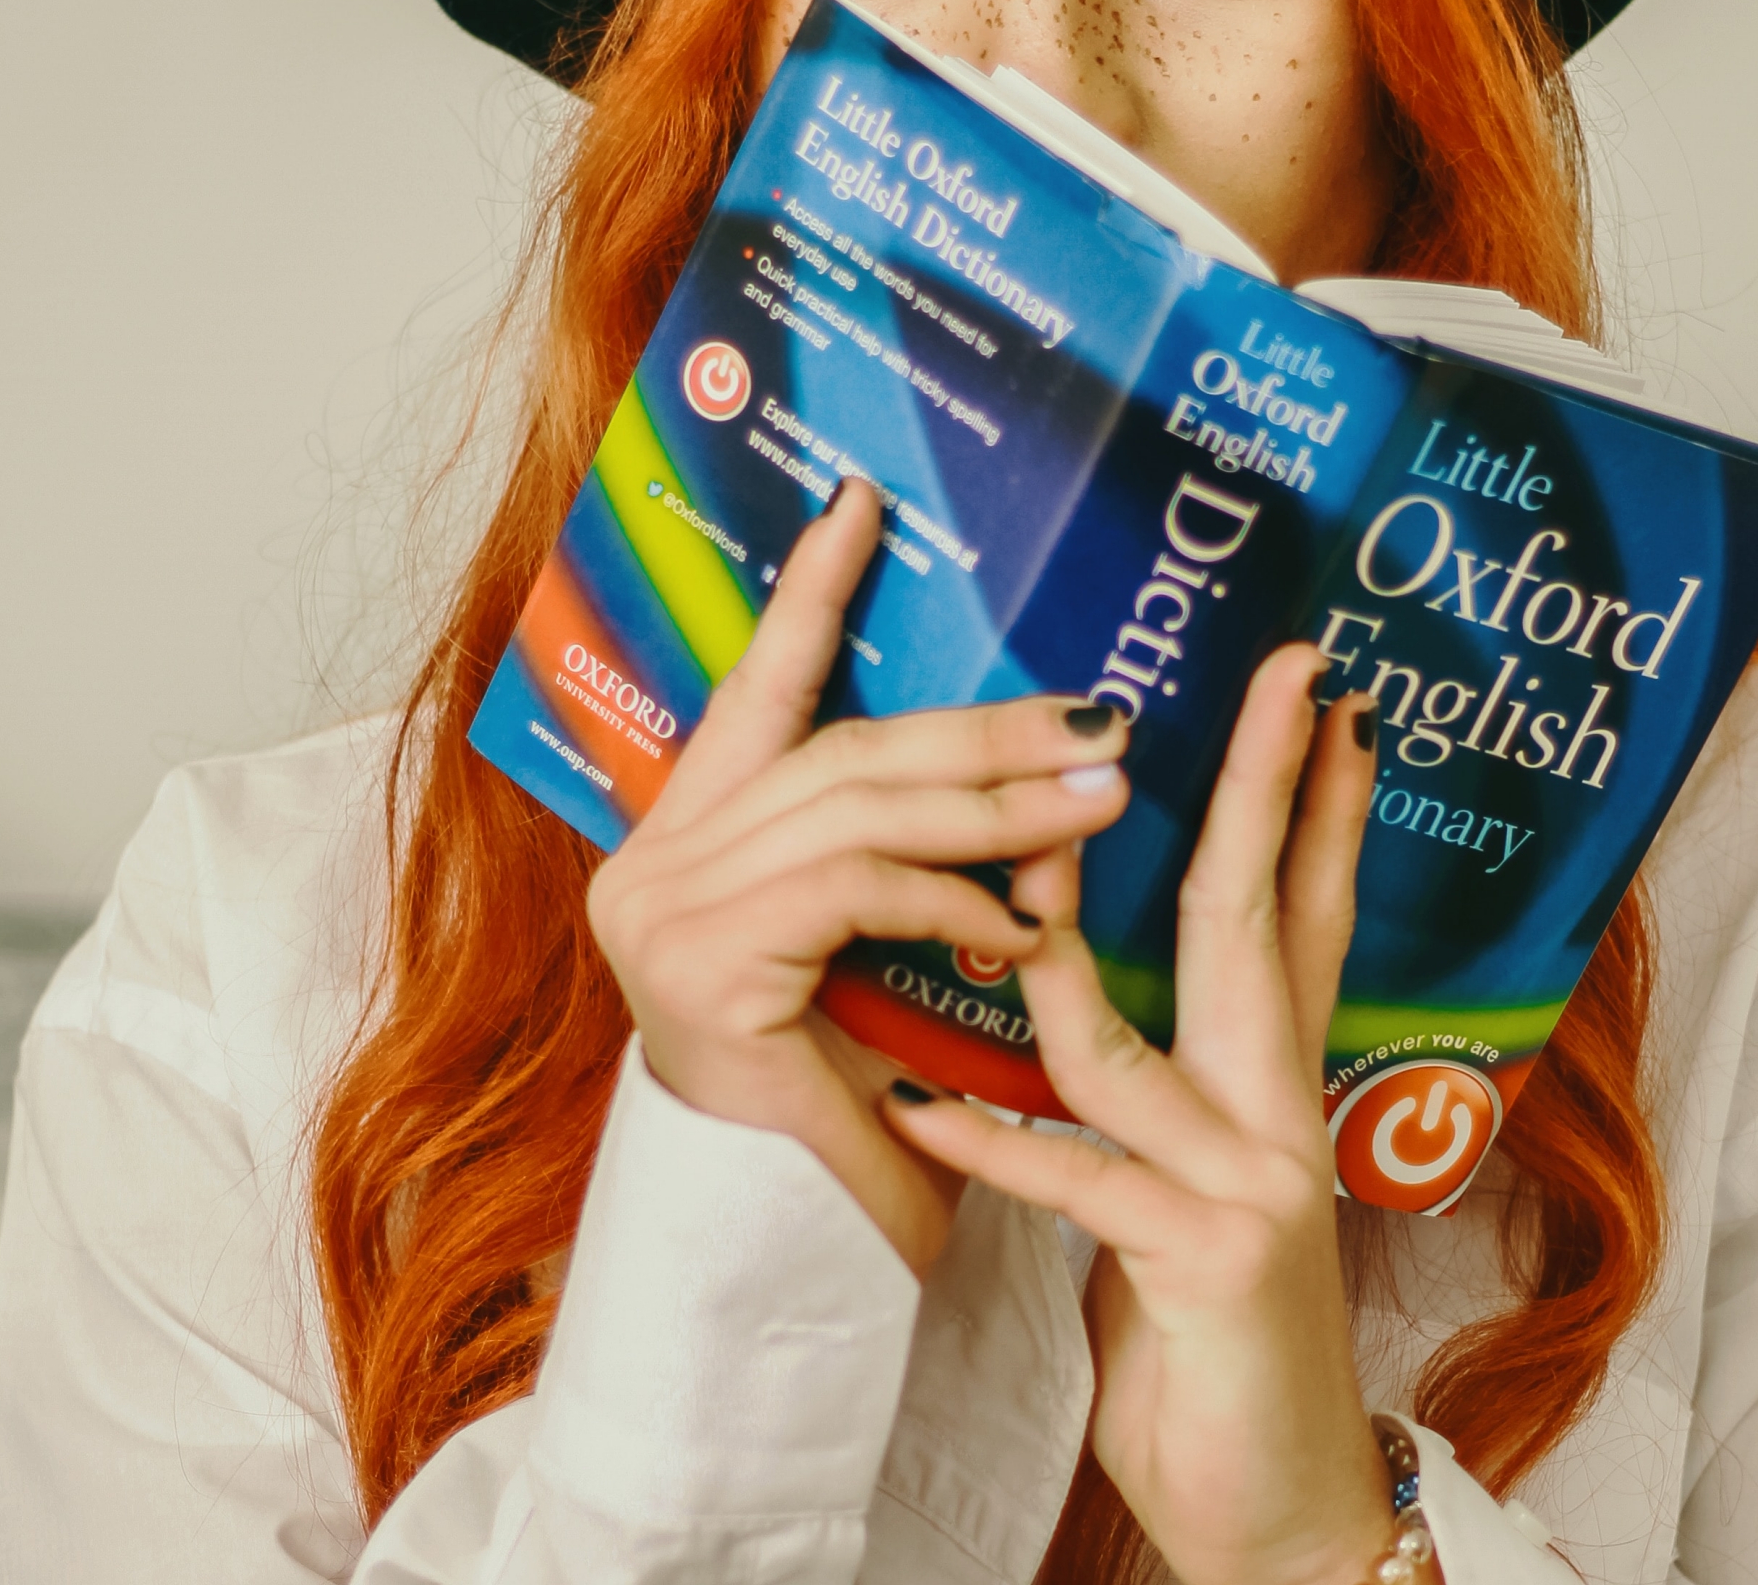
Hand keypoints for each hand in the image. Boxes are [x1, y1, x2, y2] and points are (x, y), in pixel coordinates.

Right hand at [584, 479, 1131, 1273]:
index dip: (811, 589)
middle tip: (1102, 714)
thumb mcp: (874, 946)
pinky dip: (953, 896)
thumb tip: (1026, 739)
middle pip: (843, 749)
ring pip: (860, 809)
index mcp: (690, 837)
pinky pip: (857, 891)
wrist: (794, 1259)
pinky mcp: (701, 968)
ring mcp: (663, 911)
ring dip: (997, 802)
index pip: (759, 686)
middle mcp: (654, 860)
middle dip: (981, 728)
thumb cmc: (847, 1102)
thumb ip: (902, 846)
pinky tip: (1022, 921)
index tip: (865, 499)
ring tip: (1103, 794)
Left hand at [886, 647, 1395, 1584]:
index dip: (1319, 802)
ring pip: (1131, 1039)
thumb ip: (1147, 1089)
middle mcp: (1278, 1115)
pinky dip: (989, 1144)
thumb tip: (1059, 976)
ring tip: (1004, 862)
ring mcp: (1251, 1184)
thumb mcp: (1184, 1189)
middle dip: (1270, 789)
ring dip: (1058, 945)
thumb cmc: (1207, 1341)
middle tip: (1295, 678)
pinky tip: (915, 1108)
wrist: (1278, 1513)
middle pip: (1260, 922)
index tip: (1327, 698)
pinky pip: (1075, 1180)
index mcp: (1270, 1087)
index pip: (1301, 912)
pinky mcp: (1205, 1263)